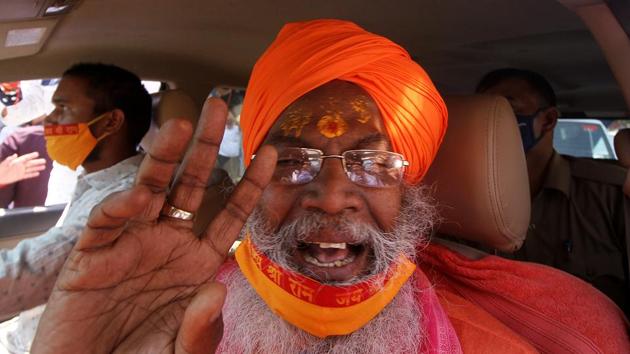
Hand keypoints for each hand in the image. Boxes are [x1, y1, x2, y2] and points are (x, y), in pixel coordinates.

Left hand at [0, 152, 46, 184]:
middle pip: (30, 163)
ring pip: (31, 169)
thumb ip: (10, 159)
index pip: (26, 158)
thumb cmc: (1, 169)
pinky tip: (38, 173)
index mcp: (17, 162)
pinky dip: (33, 174)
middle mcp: (20, 166)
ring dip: (37, 168)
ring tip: (44, 167)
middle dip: (37, 162)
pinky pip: (28, 175)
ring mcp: (21, 171)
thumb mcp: (5, 163)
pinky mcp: (20, 177)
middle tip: (44, 160)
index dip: (31, 156)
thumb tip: (15, 155)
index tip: (37, 153)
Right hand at [31, 98, 276, 353]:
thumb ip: (201, 328)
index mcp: (197, 261)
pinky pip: (109, 222)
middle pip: (191, 186)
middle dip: (205, 147)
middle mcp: (168, 243)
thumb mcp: (179, 350)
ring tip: (180, 125)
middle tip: (219, 108)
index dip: (248, 185)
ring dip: (164, 157)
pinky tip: (141, 194)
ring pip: (150, 189)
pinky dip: (122, 206)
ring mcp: (131, 243)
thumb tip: (217, 288)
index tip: (269, 154)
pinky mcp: (92, 254)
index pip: (229, 214)